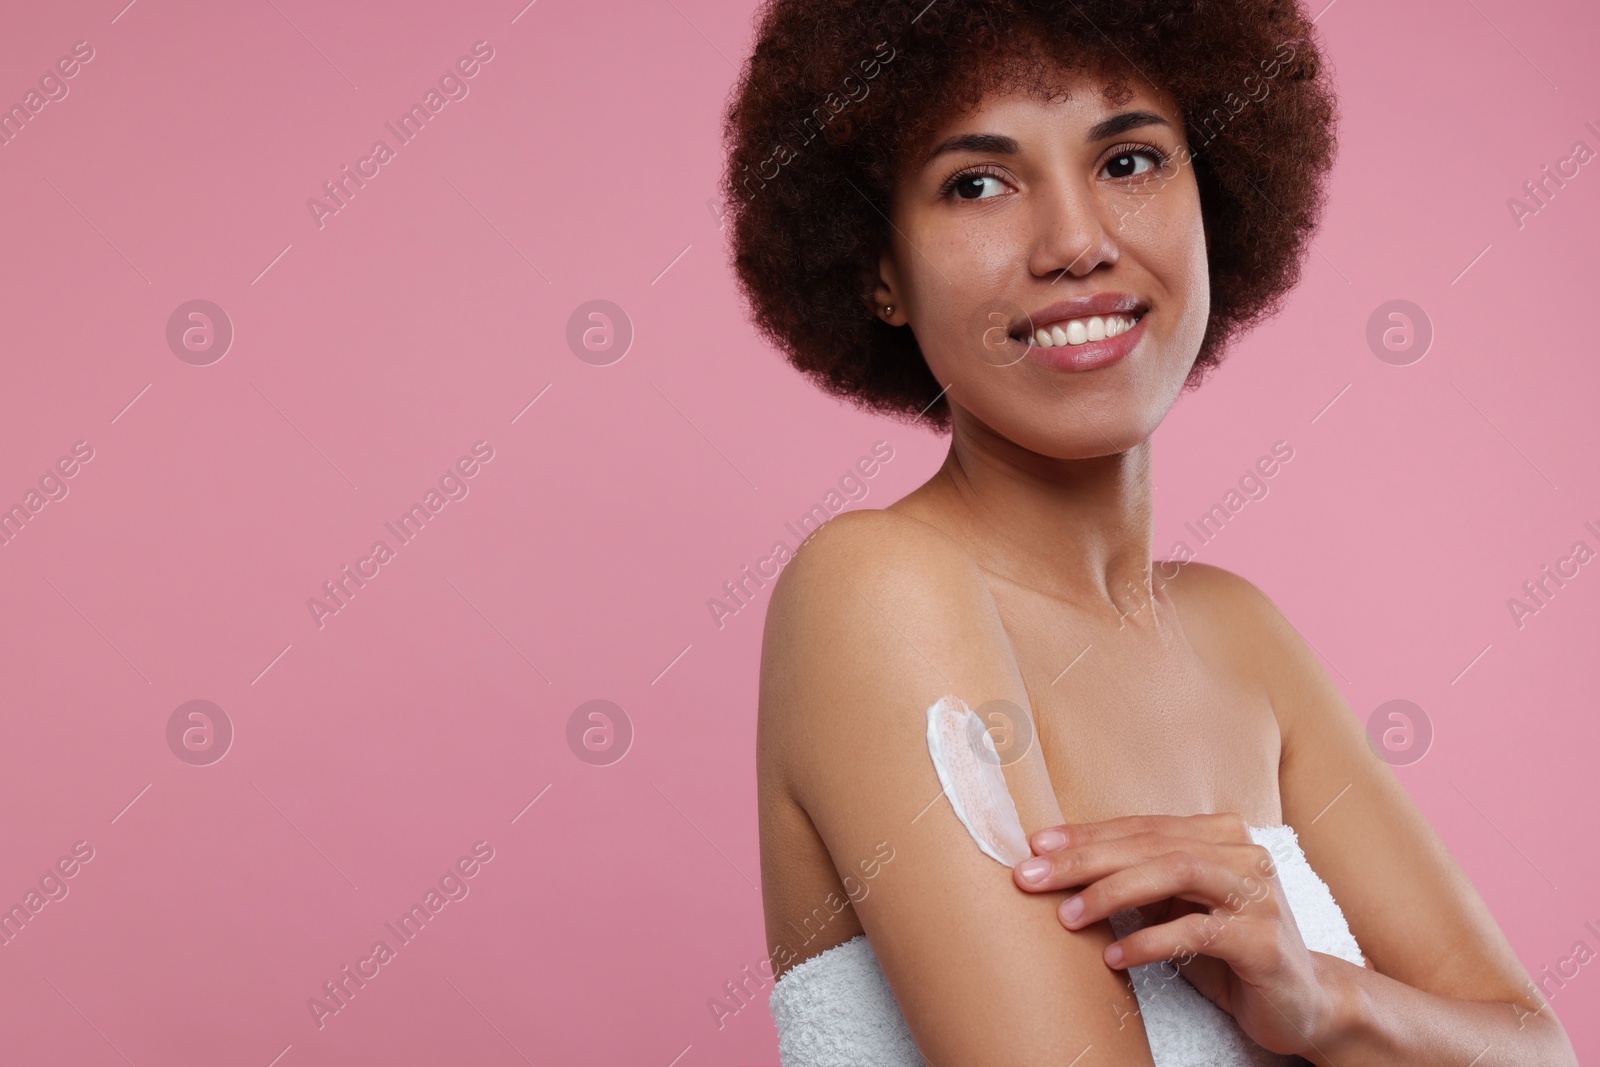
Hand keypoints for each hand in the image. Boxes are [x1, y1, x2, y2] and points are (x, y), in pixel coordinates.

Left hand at [1011, 813, 1345, 1055]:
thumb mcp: (1177, 908)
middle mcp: (1242, 853)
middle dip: (1084, 859)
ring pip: (1175, 873)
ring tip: (1068, 915)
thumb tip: (1059, 866)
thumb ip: (1137, 881)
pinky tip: (1115, 956)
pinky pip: (1197, 932)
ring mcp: (1258, 894)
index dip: (1085, 834)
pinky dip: (1150, 941)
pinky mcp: (1263, 941)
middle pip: (1151, 845)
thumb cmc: (1226, 949)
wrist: (1305, 1002)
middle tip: (1031, 876)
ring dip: (1113, 892)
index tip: (1034, 847)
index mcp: (1218, 836)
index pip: (1140, 827)